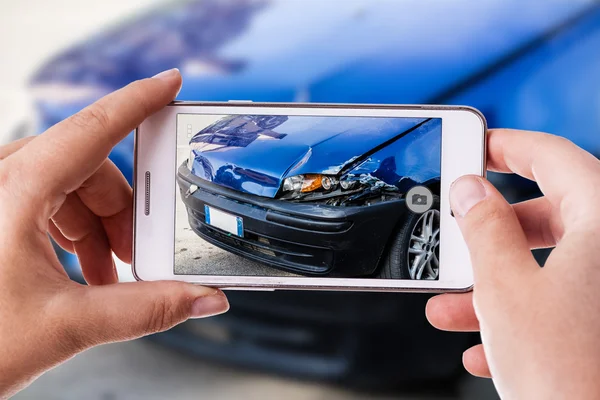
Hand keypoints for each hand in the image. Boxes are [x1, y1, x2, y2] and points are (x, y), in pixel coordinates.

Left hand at [0, 69, 228, 396]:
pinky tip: (85, 270)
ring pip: (69, 186)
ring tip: (110, 272)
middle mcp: (0, 180)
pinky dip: (76, 231)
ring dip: (100, 226)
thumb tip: (204, 299)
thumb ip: (146, 310)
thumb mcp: (65, 324)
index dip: (140, 101)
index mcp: (14, 189)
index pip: (93, 128)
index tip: (171, 83)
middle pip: (88, 166)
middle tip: (141, 249)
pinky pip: (47, 202)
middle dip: (123, 209)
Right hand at [426, 129, 599, 397]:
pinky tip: (487, 344)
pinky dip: (523, 315)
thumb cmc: (570, 376)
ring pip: (553, 264)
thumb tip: (471, 190)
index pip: (551, 156)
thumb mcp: (505, 288)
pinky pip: (566, 302)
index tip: (476, 149)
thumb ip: (483, 226)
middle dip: (494, 232)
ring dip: (497, 283)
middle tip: (460, 234)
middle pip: (551, 213)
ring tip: (454, 307)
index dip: (505, 147)